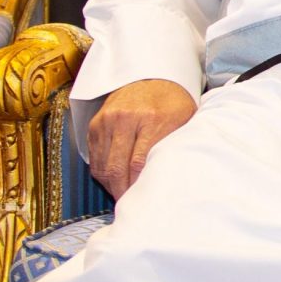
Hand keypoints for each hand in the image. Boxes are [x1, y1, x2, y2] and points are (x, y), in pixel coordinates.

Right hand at [87, 77, 197, 197]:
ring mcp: (106, 121)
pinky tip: (114, 181)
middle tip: (131, 204)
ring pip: (102, 166)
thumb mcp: (186, 119)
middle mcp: (124, 119)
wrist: (153, 77)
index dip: (138, 186)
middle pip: (116, 168)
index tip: (144, 199)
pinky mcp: (94, 125)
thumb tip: (171, 177)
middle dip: (122, 191)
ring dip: (111, 185)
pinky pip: (94, 159)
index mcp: (151, 118)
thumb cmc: (174, 102)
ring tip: (124, 195)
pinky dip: (102, 174)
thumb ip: (176, 145)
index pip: (138, 163)